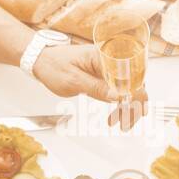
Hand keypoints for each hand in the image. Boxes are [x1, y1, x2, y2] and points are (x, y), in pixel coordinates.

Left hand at [32, 42, 147, 129]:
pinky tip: (116, 115)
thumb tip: (120, 96)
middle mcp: (109, 59)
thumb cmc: (53, 65)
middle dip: (134, 104)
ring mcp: (107, 67)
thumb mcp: (74, 81)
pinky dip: (118, 102)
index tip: (136, 109)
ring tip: (120, 123)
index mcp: (104, 56)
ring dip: (126, 106)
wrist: (41, 60)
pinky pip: (117, 88)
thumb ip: (97, 88)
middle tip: (126, 123)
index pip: (131, 73)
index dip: (138, 92)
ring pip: (127, 87)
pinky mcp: (104, 74)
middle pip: (133, 81)